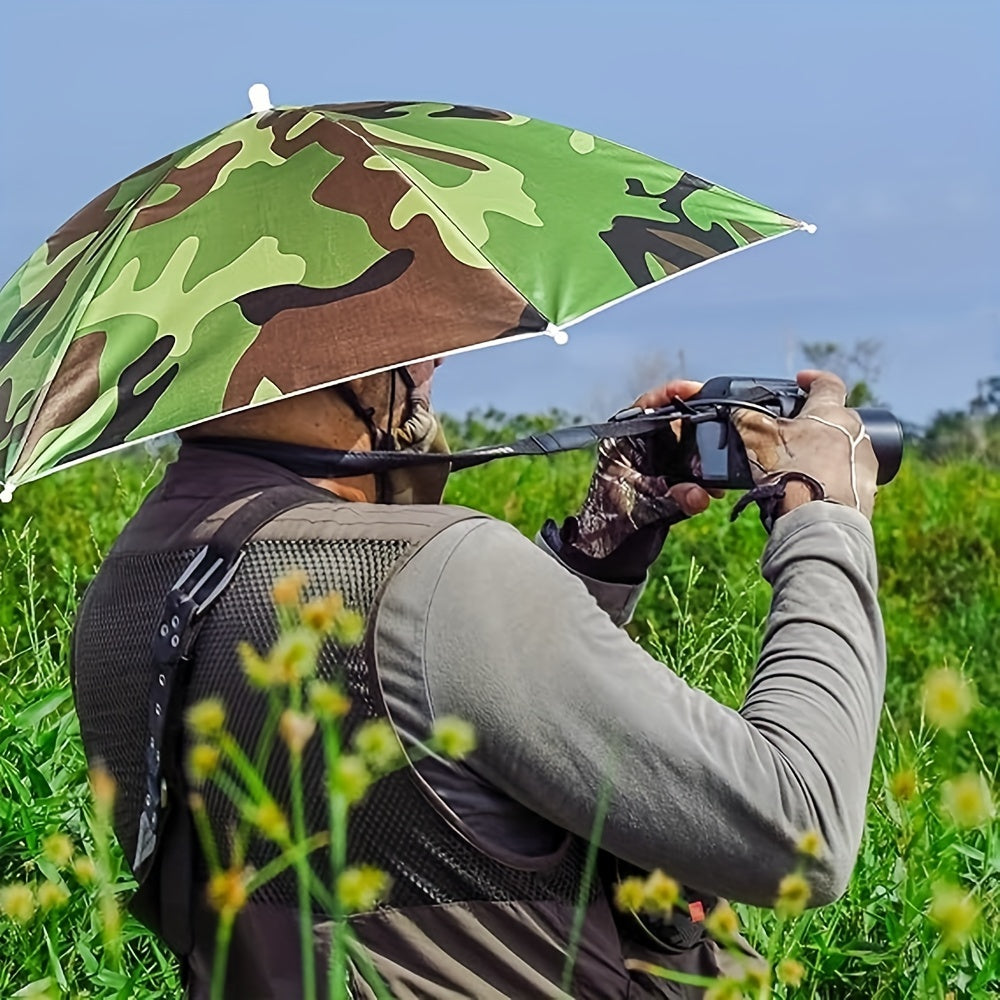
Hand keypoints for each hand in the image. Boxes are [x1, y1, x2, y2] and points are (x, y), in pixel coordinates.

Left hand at [563, 379, 717, 560]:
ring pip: (687, 445)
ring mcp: (656, 464)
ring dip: (706, 454)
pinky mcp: (670, 481)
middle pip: (675, 422)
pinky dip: (707, 477)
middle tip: (723, 424)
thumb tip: (701, 495)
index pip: (646, 407)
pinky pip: (693, 470)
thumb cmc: (610, 526)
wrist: (611, 557)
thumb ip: (671, 500)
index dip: (670, 394)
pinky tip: (718, 487)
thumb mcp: (639, 510)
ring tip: (724, 462)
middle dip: (700, 423)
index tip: (693, 389)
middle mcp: (641, 448)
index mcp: (623, 443)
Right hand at [732, 370, 877, 519]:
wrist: (817, 520)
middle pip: (838, 416)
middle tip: (796, 433)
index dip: (812, 379)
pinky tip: (817, 487)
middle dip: (817, 421)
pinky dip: (835, 476)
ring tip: (804, 465)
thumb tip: (734, 411)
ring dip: (827, 450)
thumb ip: (746, 419)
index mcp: (831, 412)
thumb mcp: (758, 441)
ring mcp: (866, 460)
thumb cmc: (791, 475)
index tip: (800, 381)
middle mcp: (855, 431)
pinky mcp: (868, 487)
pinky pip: (850, 473)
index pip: (828, 383)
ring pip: (846, 445)